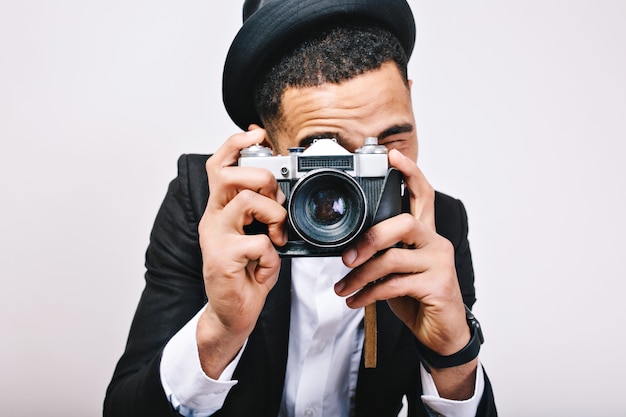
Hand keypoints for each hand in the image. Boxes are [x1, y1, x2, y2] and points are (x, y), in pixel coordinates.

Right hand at [196, 127, 286, 377]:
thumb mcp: (259, 235)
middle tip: (275, 201)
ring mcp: (215, 238)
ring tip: (276, 235)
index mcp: (221, 209)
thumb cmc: (247, 273)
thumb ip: (264, 212)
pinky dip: (272, 256)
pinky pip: (258, 243)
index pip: (219, 165)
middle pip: (227, 175)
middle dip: (262, 179)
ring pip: (245, 200)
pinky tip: (265, 268)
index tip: (256, 135)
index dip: (235, 145)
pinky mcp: (221, 259)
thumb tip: (283, 192)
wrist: (233, 313)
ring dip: (273, 214)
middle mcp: (213, 219)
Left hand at [334, 148, 468, 356]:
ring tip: (343, 289)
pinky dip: (368, 294)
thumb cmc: (417, 296)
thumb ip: (382, 253)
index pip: (422, 194)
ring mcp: (440, 263)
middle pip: (404, 222)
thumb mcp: (397, 270)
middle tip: (347, 258)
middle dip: (370, 238)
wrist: (442, 333)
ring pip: (393, 258)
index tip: (392, 155)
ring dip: (360, 277)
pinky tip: (355, 301)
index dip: (409, 173)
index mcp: (425, 234)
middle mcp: (436, 242)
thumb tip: (349, 248)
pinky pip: (394, 284)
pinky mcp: (438, 286)